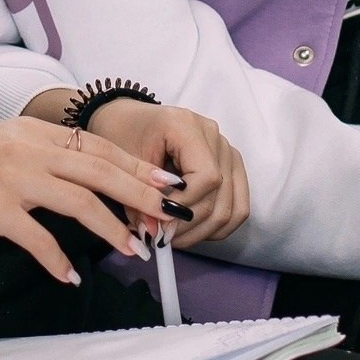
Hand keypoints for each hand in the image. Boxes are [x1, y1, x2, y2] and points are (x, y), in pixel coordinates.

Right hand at [0, 117, 176, 283]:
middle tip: (169, 213)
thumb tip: (86, 174)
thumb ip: (43, 153)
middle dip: (140, 194)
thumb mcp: (5, 143)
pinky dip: (57, 259)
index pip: (99, 147)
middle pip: (99, 170)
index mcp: (36, 132)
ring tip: (133, 248)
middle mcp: (29, 150)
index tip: (166, 182)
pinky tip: (71, 275)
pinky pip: (36, 237)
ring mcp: (12, 178)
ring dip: (111, 228)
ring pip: (78, 202)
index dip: (136, 166)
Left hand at [83, 99, 249, 248]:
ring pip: (233, 205)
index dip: (186, 205)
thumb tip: (156, 234)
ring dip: (204, 230)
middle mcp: (214, 134)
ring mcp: (226, 149)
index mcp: (186, 126)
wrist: (126, 121)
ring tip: (174, 237)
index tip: (160, 221)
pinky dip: (218, 226)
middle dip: (190, 224)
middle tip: (162, 238)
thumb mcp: (122, 166)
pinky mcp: (230, 165)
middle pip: (221, 193)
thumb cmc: (122, 136)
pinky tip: (193, 230)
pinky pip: (238, 205)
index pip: (206, 176)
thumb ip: (139, 199)